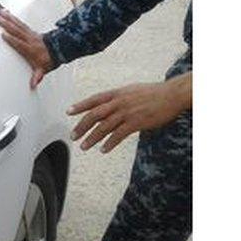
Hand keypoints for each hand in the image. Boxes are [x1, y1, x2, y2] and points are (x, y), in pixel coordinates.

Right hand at [0, 9, 52, 88]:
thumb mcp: (43, 70)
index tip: (4, 35)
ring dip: (10, 19)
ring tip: (2, 13)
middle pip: (18, 31)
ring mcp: (30, 34)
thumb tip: (33, 85)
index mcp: (31, 49)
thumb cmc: (49, 59)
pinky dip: (14, 18)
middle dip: (8, 25)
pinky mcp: (30, 31)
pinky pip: (21, 23)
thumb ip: (37, 76)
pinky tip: (9, 14)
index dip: (12, 40)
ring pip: (19, 25)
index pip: (20, 44)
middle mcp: (30, 40)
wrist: (59, 50)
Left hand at [68, 74, 191, 152]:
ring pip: (104, 126)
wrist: (171, 94)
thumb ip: (118, 97)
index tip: (69, 112)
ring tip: (84, 146)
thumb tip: (108, 104)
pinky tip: (103, 150)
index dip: (80, 106)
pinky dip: (109, 143)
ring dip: (92, 138)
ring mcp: (127, 112)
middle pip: (94, 115)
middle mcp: (119, 102)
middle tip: (73, 135)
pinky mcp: (136, 122)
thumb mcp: (131, 90)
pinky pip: (119, 135)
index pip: (93, 99)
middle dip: (81, 126)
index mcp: (116, 93)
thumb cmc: (153, 93)